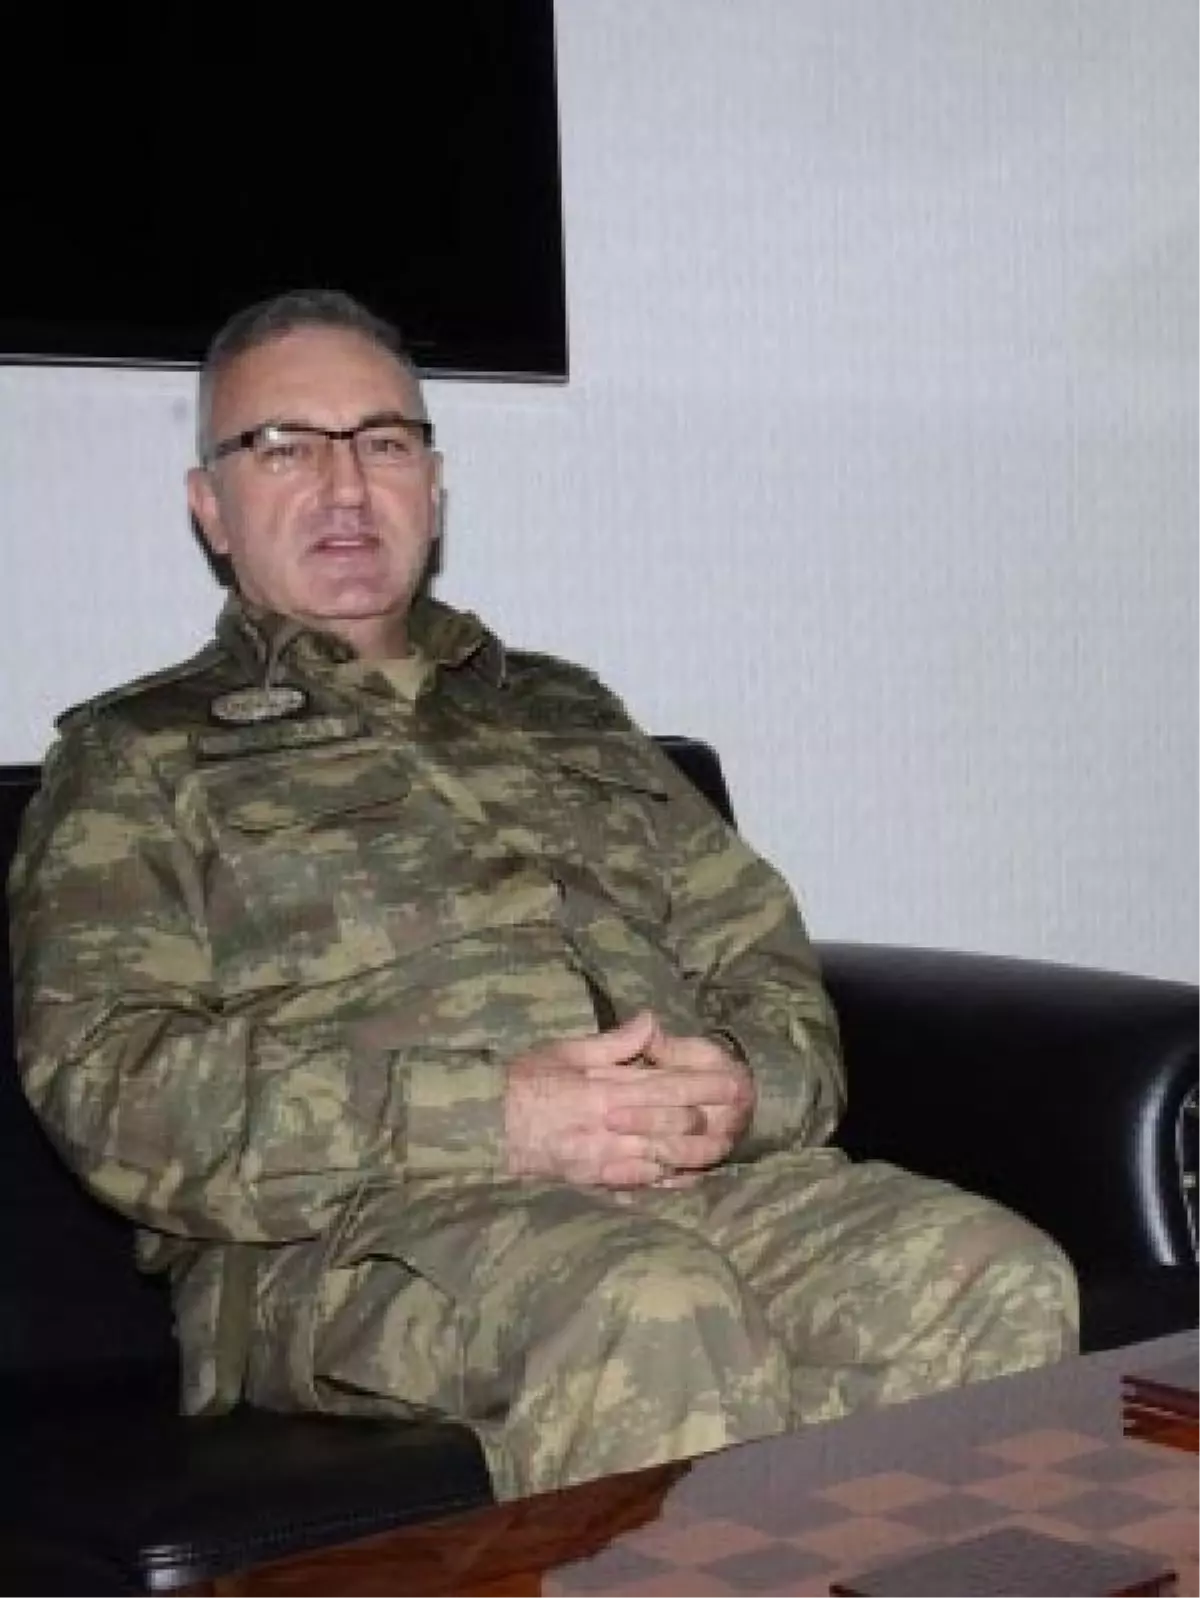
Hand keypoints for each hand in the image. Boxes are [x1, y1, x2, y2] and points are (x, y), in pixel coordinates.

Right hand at [504, 1012, 745, 1187]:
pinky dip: (671, 1179)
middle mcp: (612, 1125)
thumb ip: (613, 1042)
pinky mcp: (597, 1181)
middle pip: (675, 1123)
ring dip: (700, 1151)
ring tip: (727, 1143)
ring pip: (666, 1156)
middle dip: (713, 1117)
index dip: (705, 1085)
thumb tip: (649, 1021)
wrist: (486, 1127)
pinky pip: (643, 1183)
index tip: (734, 1081)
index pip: (668, 1086)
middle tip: (744, 1111)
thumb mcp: (564, 1050)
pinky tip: (692, 1176)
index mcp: (605, 1088)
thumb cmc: (523, 1083)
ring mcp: (606, 1158)